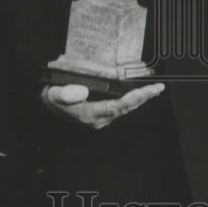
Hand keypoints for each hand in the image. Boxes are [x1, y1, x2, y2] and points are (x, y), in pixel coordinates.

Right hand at [40, 82, 164, 129]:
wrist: (50, 104)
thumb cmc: (53, 97)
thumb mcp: (55, 94)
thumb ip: (66, 93)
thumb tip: (83, 90)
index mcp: (90, 114)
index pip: (117, 106)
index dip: (133, 98)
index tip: (146, 91)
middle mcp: (99, 118)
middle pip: (126, 108)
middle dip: (143, 98)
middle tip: (157, 88)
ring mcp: (102, 117)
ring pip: (126, 109)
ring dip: (140, 99)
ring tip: (154, 90)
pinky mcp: (102, 114)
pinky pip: (121, 107)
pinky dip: (132, 100)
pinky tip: (141, 94)